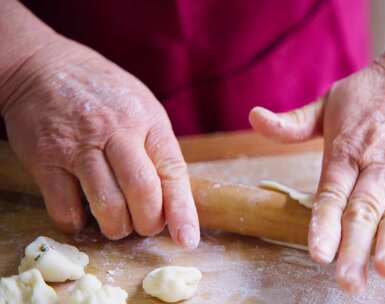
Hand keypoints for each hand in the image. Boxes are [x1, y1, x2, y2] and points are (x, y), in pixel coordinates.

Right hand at [1, 38, 198, 247]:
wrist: (44, 67)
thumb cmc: (103, 93)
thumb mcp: (142, 107)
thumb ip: (156, 148)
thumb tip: (172, 197)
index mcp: (147, 121)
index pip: (172, 172)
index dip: (182, 211)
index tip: (186, 239)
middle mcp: (115, 132)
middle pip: (142, 192)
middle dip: (148, 223)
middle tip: (145, 227)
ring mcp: (78, 146)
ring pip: (106, 205)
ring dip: (116, 228)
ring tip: (117, 225)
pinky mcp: (46, 159)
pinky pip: (65, 208)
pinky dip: (77, 223)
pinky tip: (83, 216)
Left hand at [250, 46, 384, 291]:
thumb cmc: (374, 93)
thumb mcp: (329, 102)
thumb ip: (293, 123)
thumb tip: (254, 117)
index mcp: (347, 151)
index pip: (331, 193)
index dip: (324, 224)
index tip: (318, 253)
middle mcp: (379, 166)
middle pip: (363, 211)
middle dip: (354, 246)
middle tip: (348, 281)